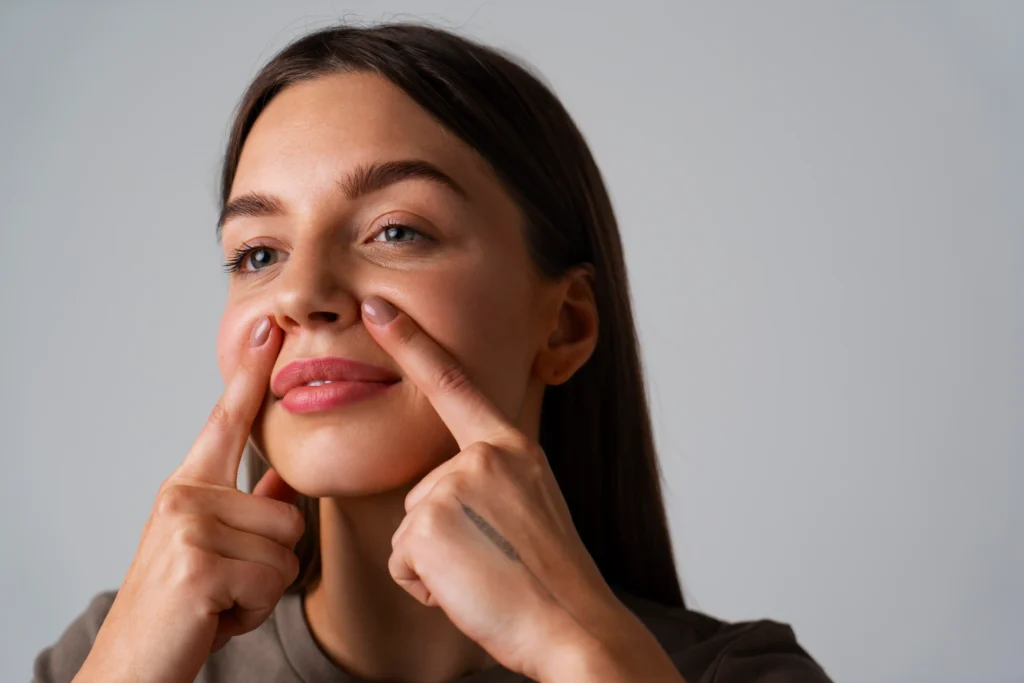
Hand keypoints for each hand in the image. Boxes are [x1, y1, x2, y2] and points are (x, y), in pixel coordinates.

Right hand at [77, 316, 304, 682]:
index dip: (248, 375)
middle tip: (224, 586)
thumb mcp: (211, 550)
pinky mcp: (198, 565)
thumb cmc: (177, 610)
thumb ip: (247, 511)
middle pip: (288, 513)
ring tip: (218, 600)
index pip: (225, 423)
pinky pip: (272, 581)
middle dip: (271, 563)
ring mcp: (188, 528)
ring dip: (261, 589)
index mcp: (187, 489)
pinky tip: (215, 616)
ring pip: (286, 549)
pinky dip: (253, 610)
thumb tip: (284, 480)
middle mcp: (183, 498)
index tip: (265, 328)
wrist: (131, 667)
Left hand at [362, 295, 633, 681]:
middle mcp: (483, 457)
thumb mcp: (531, 509)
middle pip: (422, 493)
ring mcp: (454, 485)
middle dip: (442, 538)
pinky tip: (468, 590)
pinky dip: (426, 586)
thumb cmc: (552, 581)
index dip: (411, 343)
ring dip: (436, 565)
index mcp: (512, 448)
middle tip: (495, 562)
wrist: (575, 628)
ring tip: (486, 577)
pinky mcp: (428, 522)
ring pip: (410, 531)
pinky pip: (402, 561)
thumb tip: (443, 495)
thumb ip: (491, 483)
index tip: (376, 305)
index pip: (454, 385)